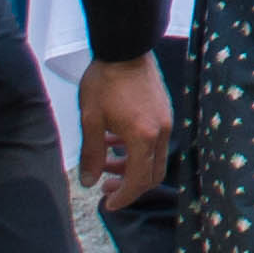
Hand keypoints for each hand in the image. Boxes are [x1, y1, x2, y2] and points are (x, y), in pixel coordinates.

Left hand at [77, 53, 173, 210]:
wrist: (126, 48)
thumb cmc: (106, 81)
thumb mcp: (91, 120)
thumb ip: (91, 154)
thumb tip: (88, 182)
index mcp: (142, 138)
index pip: (137, 181)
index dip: (123, 198)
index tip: (107, 204)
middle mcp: (160, 132)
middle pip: (151, 174)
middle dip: (129, 186)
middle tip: (106, 188)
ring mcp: (165, 121)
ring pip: (153, 158)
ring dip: (131, 167)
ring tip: (107, 162)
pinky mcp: (164, 111)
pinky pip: (154, 141)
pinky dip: (137, 150)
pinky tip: (115, 139)